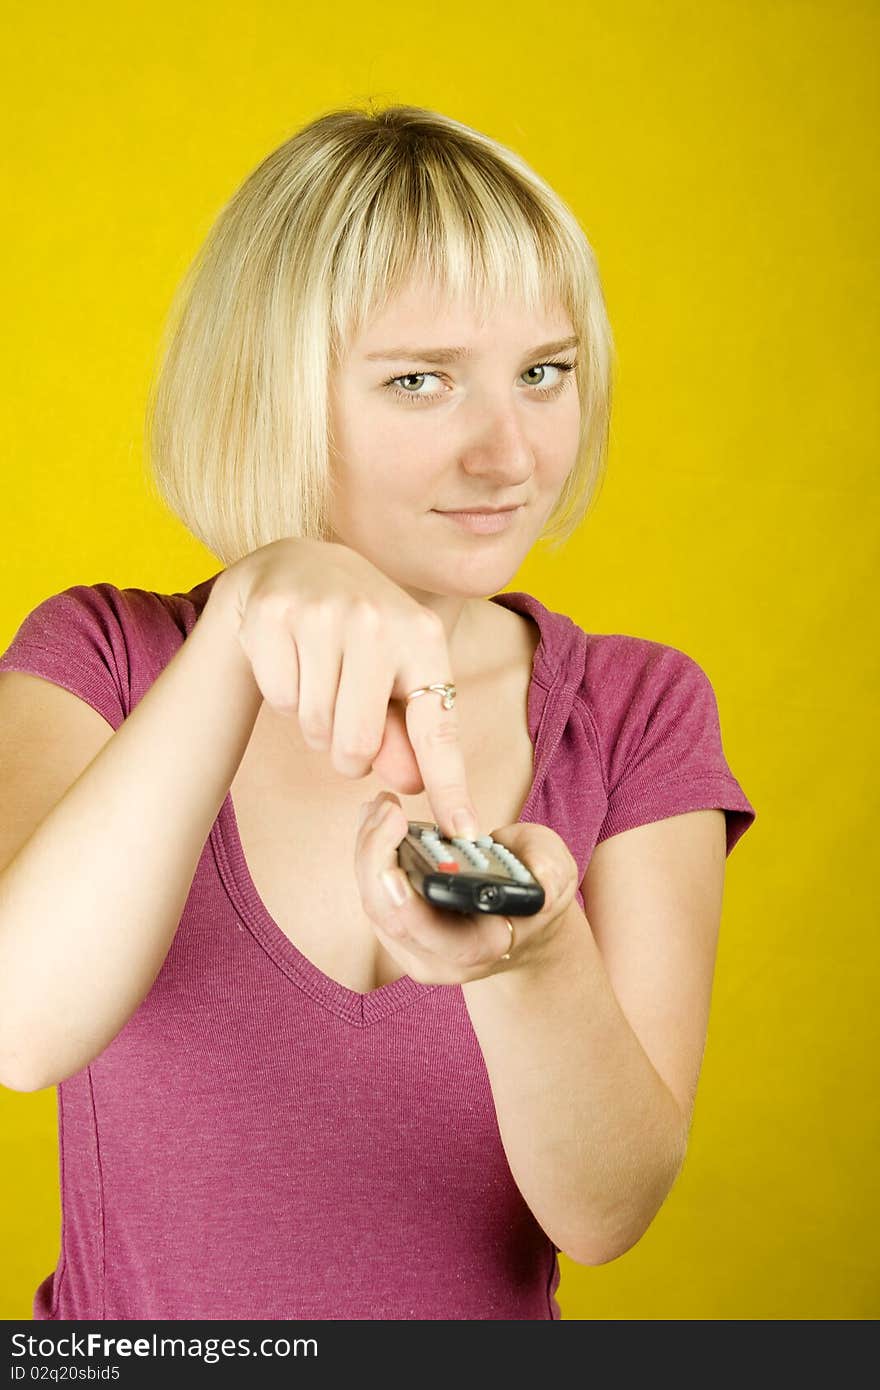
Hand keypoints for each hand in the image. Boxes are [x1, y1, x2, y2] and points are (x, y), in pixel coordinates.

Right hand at [211, 537, 480, 838]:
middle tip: (345, 719)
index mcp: (422, 636)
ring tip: (320, 680)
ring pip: (314, 726)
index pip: (437, 728)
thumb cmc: (358, 632)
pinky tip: (293, 660)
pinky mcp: (273, 614)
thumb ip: (406, 734)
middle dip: (348, 752)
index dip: (448, 785)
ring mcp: (322, 613)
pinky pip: (279, 700)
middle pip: (358, 743)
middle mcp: (376, 620)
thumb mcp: (396, 673)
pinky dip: (284, 696)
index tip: (464, 830)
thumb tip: (412, 785)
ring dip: (314, 723)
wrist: (296, 566)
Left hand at [354, 791, 579, 984]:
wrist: (522, 920)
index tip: (392, 871)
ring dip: (368, 850)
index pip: (435, 937)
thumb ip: (551, 871)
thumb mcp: (557, 875)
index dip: (408, 908)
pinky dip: (368, 853)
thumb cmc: (538, 893)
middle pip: (389, 917)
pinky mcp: (396, 928)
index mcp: (482, 947)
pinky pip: (371, 893)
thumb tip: (537, 872)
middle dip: (377, 860)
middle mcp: (440, 957)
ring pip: (374, 903)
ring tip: (379, 807)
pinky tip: (373, 820)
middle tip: (386, 811)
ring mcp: (414, 946)